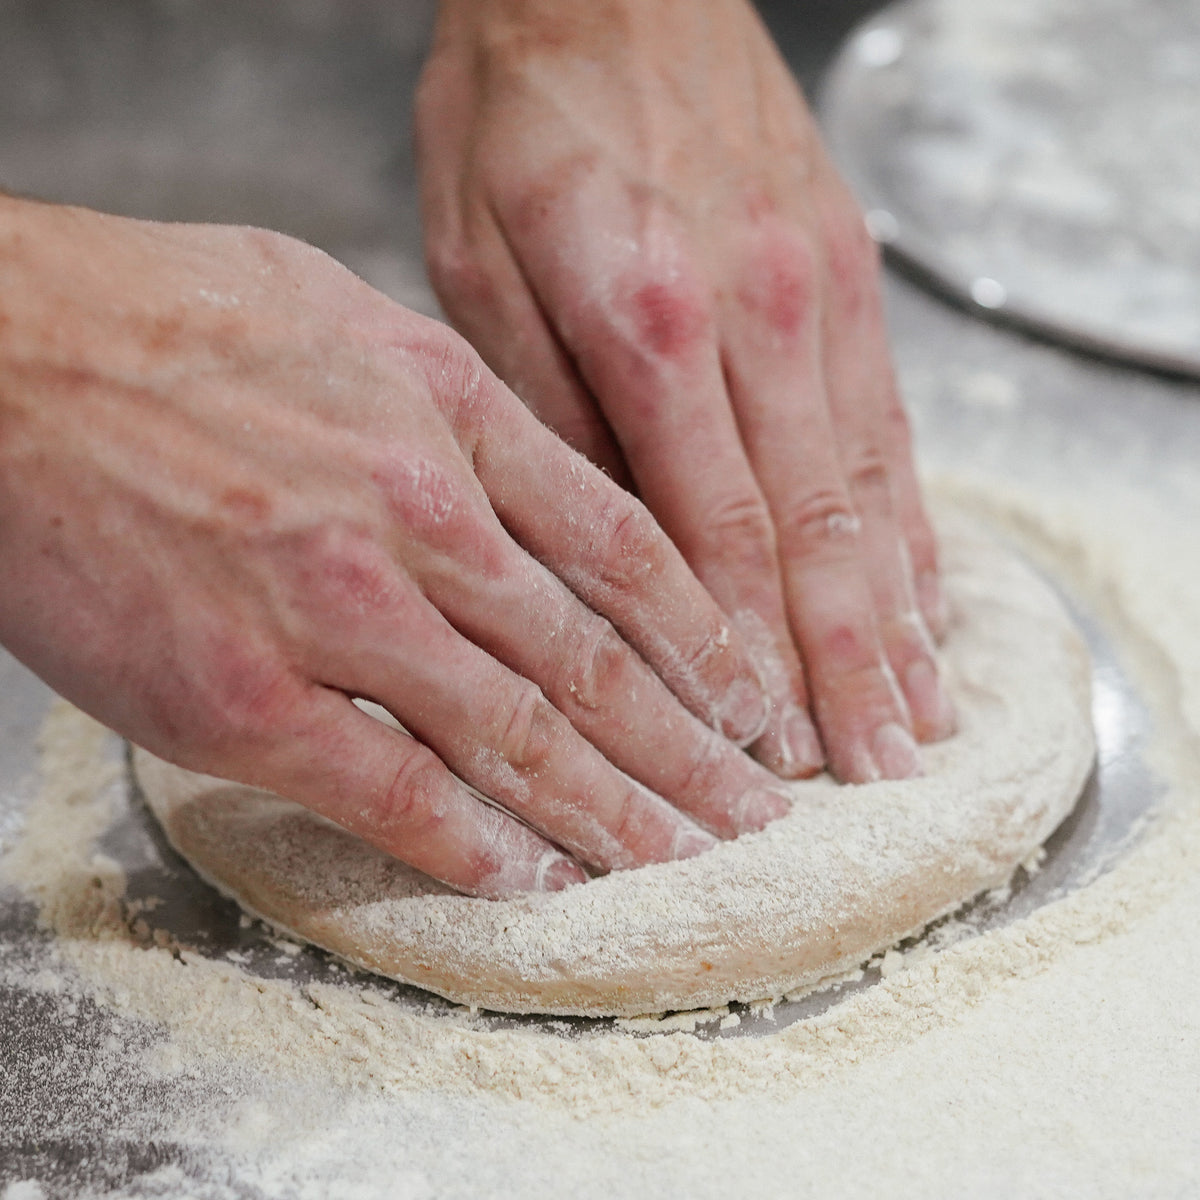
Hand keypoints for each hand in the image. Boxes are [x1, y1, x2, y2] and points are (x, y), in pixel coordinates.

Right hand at [0, 197, 788, 897]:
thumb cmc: (162, 322)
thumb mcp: (349, 317)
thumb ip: (458, 404)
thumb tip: (540, 474)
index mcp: (451, 417)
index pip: (626, 550)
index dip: (708, 639)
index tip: (754, 700)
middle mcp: (419, 515)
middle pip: (597, 660)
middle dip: (693, 751)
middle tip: (759, 813)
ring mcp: (338, 611)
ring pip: (520, 735)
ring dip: (615, 813)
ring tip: (685, 862)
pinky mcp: (246, 698)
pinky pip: (394, 790)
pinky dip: (476, 847)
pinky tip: (538, 882)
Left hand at [415, 0, 954, 782]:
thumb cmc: (523, 109)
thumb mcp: (480, 258)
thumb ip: (549, 409)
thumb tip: (606, 546)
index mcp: (653, 321)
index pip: (721, 531)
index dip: (752, 654)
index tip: (770, 745)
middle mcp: (759, 317)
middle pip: (818, 532)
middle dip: (847, 666)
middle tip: (875, 770)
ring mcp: (818, 296)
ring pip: (873, 488)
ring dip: (896, 615)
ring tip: (918, 713)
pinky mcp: (843, 276)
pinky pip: (891, 426)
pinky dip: (914, 524)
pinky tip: (925, 592)